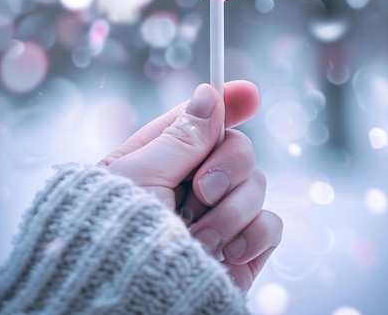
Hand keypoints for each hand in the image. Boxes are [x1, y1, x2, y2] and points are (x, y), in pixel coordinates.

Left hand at [97, 81, 282, 290]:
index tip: (248, 94)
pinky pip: (270, 224)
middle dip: (227, 165)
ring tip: (198, 237)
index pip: (201, 121)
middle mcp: (193, 184)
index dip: (226, 104)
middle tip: (202, 190)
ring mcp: (220, 215)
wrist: (127, 301)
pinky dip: (253, 235)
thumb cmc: (117, 238)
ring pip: (256, 184)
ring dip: (230, 211)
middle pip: (238, 148)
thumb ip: (181, 137)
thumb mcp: (141, 177)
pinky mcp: (242, 248)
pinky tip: (226, 252)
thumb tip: (208, 93)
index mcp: (162, 160)